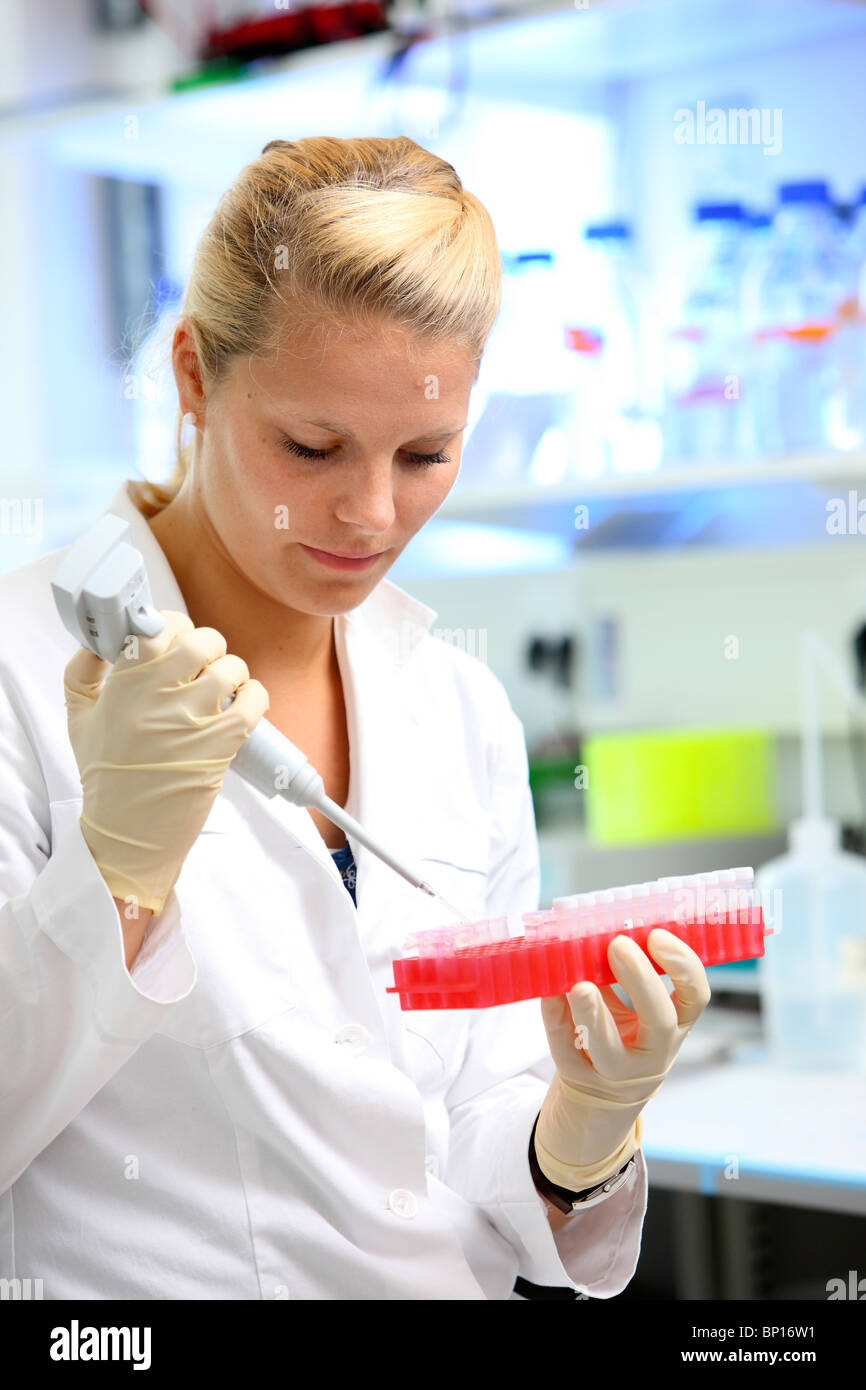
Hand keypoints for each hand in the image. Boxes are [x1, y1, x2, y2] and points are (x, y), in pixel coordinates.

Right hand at [64, 610, 268, 915]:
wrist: (128, 833)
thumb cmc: (106, 774)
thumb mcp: (79, 718)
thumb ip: (84, 669)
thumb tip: (102, 635)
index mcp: (122, 685)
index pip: (157, 626)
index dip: (172, 624)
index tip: (172, 635)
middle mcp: (157, 698)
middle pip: (200, 641)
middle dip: (208, 645)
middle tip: (203, 663)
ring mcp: (191, 722)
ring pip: (230, 668)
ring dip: (232, 673)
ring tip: (222, 690)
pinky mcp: (220, 746)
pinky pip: (253, 701)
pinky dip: (255, 695)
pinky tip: (242, 704)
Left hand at [535, 929, 710, 1188]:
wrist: (604, 1089)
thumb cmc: (625, 1029)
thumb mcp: (638, 1006)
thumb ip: (626, 968)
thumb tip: (599, 918)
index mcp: (675, 1024)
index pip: (695, 997)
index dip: (683, 966)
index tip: (658, 935)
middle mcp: (653, 1051)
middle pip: (658, 1020)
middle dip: (640, 980)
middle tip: (617, 944)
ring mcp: (616, 1069)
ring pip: (609, 1049)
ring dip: (594, 1014)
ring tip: (579, 984)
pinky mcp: (579, 1075)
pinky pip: (565, 1048)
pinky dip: (555, 1017)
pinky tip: (548, 991)